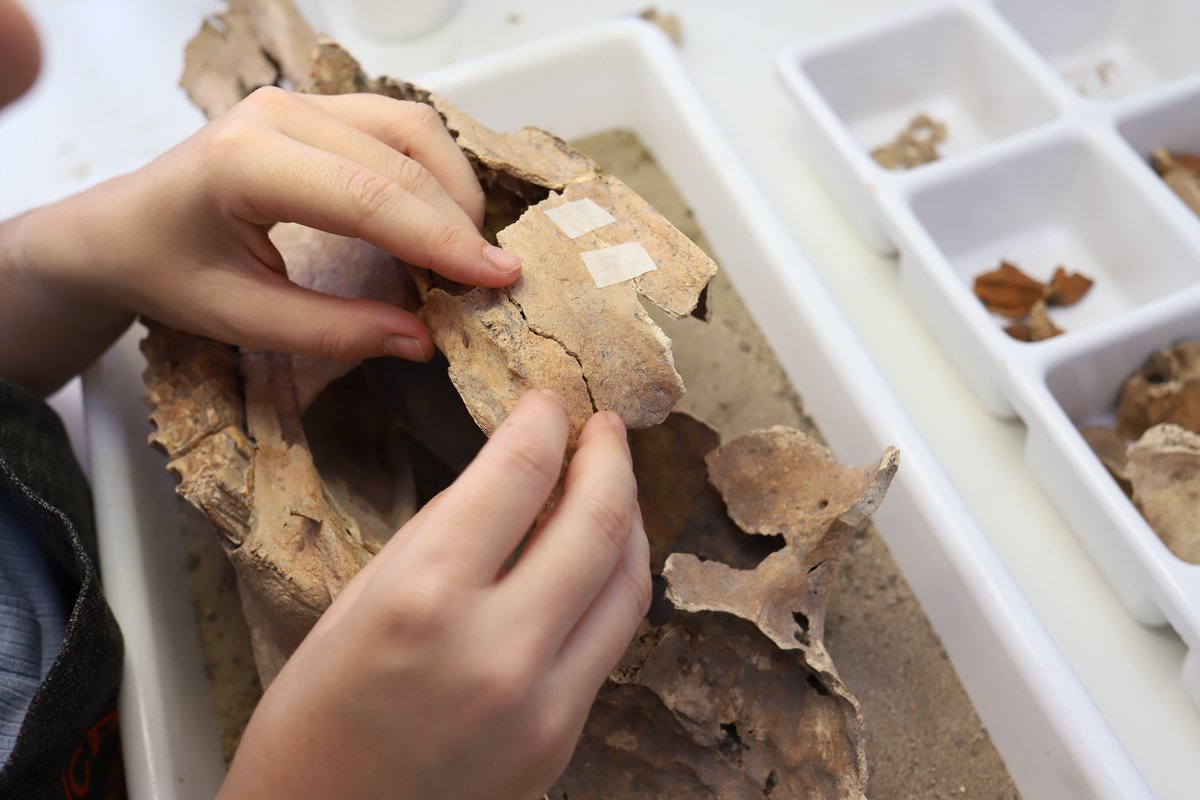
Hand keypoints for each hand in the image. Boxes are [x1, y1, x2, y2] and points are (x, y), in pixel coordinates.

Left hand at [0, 87, 518, 393]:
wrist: (116, 228)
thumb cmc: (166, 273)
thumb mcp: (241, 319)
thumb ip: (332, 331)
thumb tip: (422, 341)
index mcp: (245, 163)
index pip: (369, 197)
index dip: (442, 240)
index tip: (499, 278)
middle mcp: (277, 113)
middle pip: (400, 159)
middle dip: (458, 221)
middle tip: (494, 280)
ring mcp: (297, 101)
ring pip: (409, 129)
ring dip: (453, 187)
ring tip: (468, 252)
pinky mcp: (313, 107)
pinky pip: (395, 125)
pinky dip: (433, 170)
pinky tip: (442, 218)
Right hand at [218, 390, 649, 799]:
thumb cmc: (311, 721)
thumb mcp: (359, 601)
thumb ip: (446, 537)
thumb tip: (514, 483)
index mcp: (423, 600)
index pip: (517, 475)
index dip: (541, 423)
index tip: (546, 403)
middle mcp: (496, 650)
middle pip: (596, 521)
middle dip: (608, 457)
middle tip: (603, 427)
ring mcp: (543, 705)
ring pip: (626, 583)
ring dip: (627, 519)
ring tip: (611, 482)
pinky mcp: (562, 741)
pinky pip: (610, 640)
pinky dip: (611, 584)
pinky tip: (595, 558)